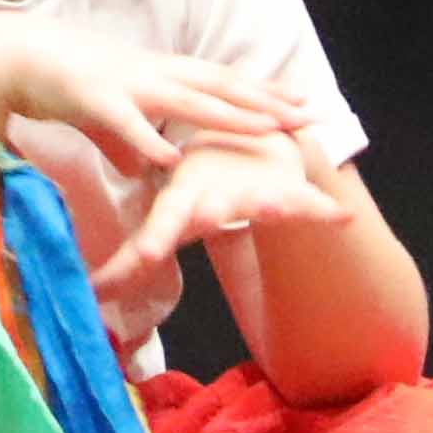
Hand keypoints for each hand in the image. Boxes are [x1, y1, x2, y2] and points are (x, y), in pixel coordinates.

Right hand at [0, 15, 308, 194]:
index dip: (260, 91)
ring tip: (267, 128)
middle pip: (218, 86)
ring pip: (186, 100)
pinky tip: (171, 158)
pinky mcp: (92, 99)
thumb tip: (146, 169)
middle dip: (264, 100)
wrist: (13, 55)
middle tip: (308, 113)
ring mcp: (126, 84)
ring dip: (228, 115)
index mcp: (157, 73)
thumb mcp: (105, 117)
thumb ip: (128, 143)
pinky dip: (148, 140)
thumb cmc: (61, 83)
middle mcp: (151, 73)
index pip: (220, 80)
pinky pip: (125, 123)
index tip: (299, 100)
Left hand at [122, 129, 353, 280]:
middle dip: (185, 227)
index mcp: (178, 203)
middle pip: (197, 214)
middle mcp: (211, 196)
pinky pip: (306, 202)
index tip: (99, 288)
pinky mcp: (284, 191)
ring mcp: (249, 192)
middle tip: (176, 238)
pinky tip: (341, 218)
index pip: (149, 235)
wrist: (247, 140)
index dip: (129, 258)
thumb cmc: (199, 189)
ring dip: (269, 208)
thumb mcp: (165, 218)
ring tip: (283, 210)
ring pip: (258, 202)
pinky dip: (321, 211)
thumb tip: (92, 292)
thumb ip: (133, 261)